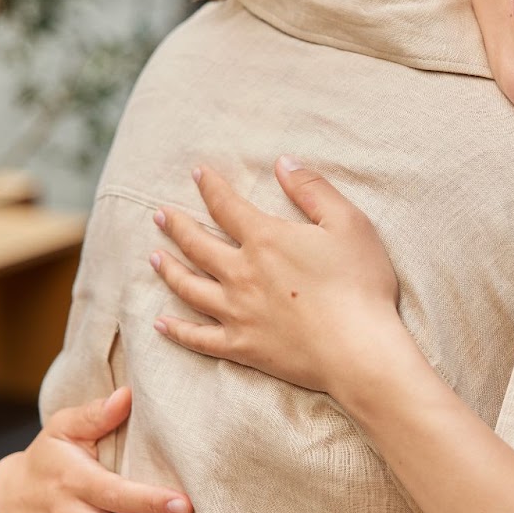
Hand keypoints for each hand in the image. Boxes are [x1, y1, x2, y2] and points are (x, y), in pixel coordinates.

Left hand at [149, 158, 408, 399]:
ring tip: (153, 258)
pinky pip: (198, 338)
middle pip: (196, 245)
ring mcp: (237, 312)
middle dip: (175, 226)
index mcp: (265, 239)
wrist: (359, 350)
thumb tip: (283, 162)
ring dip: (168, 270)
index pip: (226, 206)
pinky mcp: (241, 347)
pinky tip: (160, 323)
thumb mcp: (347, 223)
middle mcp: (241, 273)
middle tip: (159, 215)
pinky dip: (176, 330)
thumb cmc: (360, 284)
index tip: (196, 173)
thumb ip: (312, 189)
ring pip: (189, 287)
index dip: (209, 186)